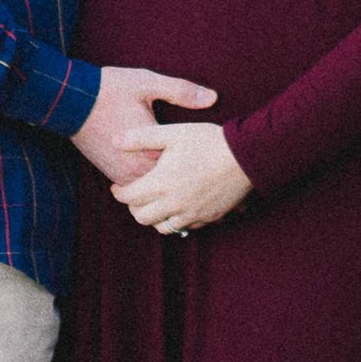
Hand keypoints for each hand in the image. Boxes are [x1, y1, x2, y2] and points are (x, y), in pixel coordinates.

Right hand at [72, 64, 215, 185]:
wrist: (69, 100)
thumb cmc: (110, 90)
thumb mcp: (148, 83)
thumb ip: (182, 91)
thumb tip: (212, 97)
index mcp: (151, 146)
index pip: (184, 169)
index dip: (202, 169)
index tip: (217, 166)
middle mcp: (137, 166)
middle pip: (169, 188)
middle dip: (187, 184)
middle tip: (208, 183)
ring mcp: (122, 173)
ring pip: (151, 195)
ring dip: (166, 190)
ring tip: (187, 186)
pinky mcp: (111, 173)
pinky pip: (135, 190)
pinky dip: (149, 189)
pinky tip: (162, 182)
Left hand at [109, 120, 252, 237]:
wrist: (246, 156)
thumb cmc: (208, 141)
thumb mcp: (172, 133)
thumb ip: (141, 138)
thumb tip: (114, 141)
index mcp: (160, 184)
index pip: (128, 197)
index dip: (118, 192)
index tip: (118, 186)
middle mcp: (173, 205)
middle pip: (142, 217)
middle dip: (134, 207)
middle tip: (136, 194)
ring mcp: (192, 215)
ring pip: (163, 228)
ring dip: (155, 217)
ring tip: (156, 202)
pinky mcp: (208, 218)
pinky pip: (185, 228)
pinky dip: (176, 220)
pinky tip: (179, 206)